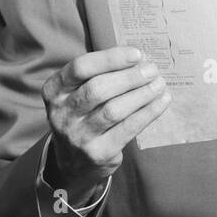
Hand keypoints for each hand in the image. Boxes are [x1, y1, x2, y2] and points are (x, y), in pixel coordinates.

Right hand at [42, 47, 169, 206]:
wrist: (74, 163)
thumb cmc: (83, 115)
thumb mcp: (78, 93)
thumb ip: (100, 74)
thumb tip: (139, 59)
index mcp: (54, 91)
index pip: (80, 68)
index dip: (110, 59)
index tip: (136, 54)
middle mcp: (61, 113)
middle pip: (98, 89)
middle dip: (130, 77)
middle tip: (152, 69)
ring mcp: (78, 136)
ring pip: (113, 110)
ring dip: (142, 94)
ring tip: (159, 84)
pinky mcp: (98, 153)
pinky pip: (127, 128)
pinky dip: (148, 112)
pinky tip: (161, 101)